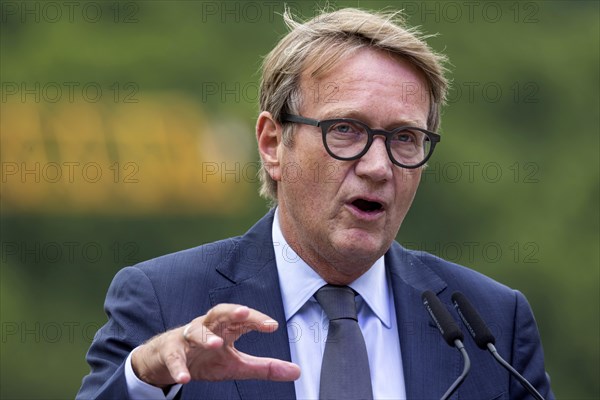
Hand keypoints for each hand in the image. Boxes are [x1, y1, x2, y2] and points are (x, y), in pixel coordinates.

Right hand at [131, 304, 300, 387]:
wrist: (168, 361)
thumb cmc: (205, 358)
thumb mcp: (236, 365)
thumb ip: (265, 367)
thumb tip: (296, 371)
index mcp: (224, 327)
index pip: (242, 319)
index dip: (256, 319)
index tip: (272, 326)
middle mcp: (206, 327)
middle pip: (218, 312)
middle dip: (231, 311)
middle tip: (244, 313)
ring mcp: (187, 338)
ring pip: (195, 331)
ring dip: (206, 336)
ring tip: (217, 344)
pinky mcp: (170, 352)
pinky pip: (174, 358)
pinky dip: (178, 367)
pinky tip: (184, 378)